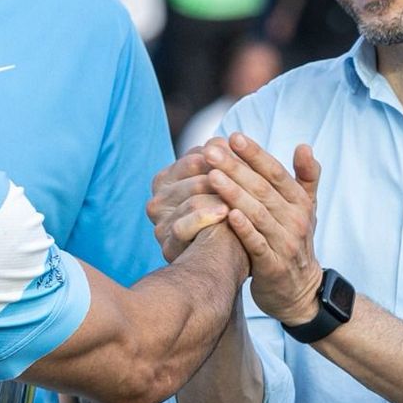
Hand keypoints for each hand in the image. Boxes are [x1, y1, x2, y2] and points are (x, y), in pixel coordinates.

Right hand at [147, 146, 230, 262]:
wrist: (227, 263)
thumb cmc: (228, 220)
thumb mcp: (225, 188)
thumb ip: (223, 164)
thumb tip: (222, 140)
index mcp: (167, 181)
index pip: (193, 160)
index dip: (219, 155)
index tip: (240, 151)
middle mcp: (158, 201)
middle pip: (191, 178)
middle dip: (219, 174)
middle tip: (244, 171)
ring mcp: (160, 224)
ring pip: (189, 200)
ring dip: (214, 195)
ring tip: (236, 192)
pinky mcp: (168, 246)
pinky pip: (182, 227)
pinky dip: (205, 218)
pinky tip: (225, 213)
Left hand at [203, 134, 323, 326]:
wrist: (300, 291)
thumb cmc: (293, 241)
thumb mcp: (305, 209)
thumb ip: (305, 177)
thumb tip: (304, 145)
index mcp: (300, 202)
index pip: (276, 172)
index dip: (255, 154)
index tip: (233, 136)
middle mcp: (295, 220)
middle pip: (263, 189)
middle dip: (236, 168)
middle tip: (211, 150)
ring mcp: (285, 243)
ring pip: (258, 214)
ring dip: (234, 193)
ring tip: (211, 175)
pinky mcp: (273, 266)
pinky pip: (257, 244)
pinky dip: (244, 228)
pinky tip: (227, 213)